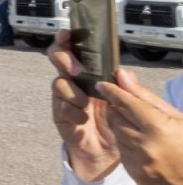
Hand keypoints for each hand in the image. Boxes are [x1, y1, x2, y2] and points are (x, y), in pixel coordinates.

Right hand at [48, 31, 119, 180]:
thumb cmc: (115, 120)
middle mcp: (73, 79)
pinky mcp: (59, 113)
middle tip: (78, 71)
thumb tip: (121, 70)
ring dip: (72, 91)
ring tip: (86, 103)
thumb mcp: (126, 101)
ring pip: (57, 82)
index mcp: (88, 70)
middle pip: (56, 57)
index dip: (66, 38)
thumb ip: (125, 85)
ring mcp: (64, 96)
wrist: (107, 151)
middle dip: (64, 59)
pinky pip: (60, 106)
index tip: (66, 33)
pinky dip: (72, 111)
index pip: (74, 48)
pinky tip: (83, 119)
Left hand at [97, 71, 182, 184]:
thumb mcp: (175, 115)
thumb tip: (122, 75)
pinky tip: (144, 147)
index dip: (112, 92)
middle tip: (126, 108)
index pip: (125, 104)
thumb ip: (145, 96)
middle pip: (116, 119)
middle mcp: (144, 147)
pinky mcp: (136, 176)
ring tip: (141, 129)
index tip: (102, 84)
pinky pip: (123, 154)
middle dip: (118, 110)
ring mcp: (139, 164)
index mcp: (158, 128)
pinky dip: (129, 147)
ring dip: (123, 129)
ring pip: (118, 136)